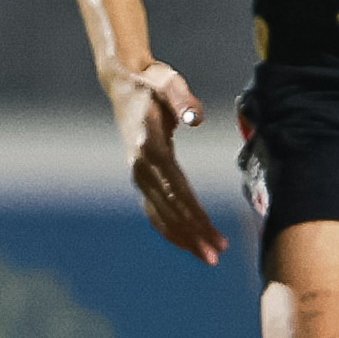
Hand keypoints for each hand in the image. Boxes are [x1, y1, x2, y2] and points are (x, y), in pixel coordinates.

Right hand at [107, 60, 225, 266]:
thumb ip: (183, 99)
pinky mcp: (141, 177)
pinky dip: (170, 229)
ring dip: (183, 237)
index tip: (213, 234)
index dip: (195, 214)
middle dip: (192, 234)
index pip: (176, 188)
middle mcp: (141, 166)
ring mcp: (138, 174)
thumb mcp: (168, 81)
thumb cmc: (151, 82)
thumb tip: (197, 118)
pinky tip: (187, 242)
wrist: (123, 84)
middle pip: (169, 208)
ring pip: (160, 214)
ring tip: (208, 256)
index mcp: (149, 146)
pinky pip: (154, 210)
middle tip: (215, 256)